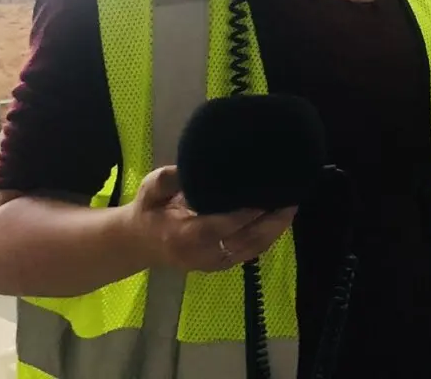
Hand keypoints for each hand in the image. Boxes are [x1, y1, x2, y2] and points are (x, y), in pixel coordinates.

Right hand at [126, 166, 296, 274]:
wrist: (139, 243)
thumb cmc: (149, 210)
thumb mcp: (151, 188)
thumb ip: (170, 178)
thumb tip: (193, 167)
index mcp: (183, 235)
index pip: (220, 225)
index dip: (245, 213)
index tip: (266, 194)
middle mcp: (201, 254)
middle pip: (244, 241)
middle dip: (271, 222)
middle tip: (291, 197)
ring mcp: (213, 263)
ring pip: (251, 249)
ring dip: (275, 230)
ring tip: (291, 204)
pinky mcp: (221, 264)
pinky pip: (250, 252)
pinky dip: (267, 237)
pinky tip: (280, 219)